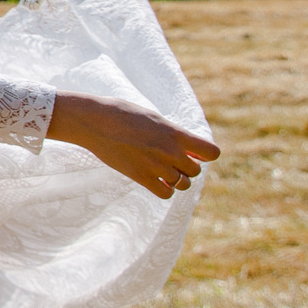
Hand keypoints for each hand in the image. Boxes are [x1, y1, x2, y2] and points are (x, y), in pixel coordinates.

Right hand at [47, 91, 219, 201]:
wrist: (95, 121)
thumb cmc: (122, 114)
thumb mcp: (154, 118)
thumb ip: (173, 133)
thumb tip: (188, 147)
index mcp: (176, 133)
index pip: (212, 152)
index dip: (205, 154)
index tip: (193, 152)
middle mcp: (171, 151)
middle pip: (196, 171)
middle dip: (186, 167)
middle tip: (169, 160)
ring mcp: (157, 166)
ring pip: (183, 184)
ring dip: (176, 179)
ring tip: (161, 171)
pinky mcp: (141, 177)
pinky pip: (166, 193)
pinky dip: (164, 189)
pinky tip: (154, 180)